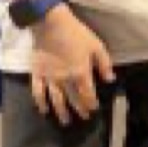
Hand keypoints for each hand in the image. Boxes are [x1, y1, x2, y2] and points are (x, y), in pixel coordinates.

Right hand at [30, 9, 115, 125]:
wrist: (52, 25)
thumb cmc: (77, 34)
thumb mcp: (97, 46)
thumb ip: (104, 64)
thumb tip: (110, 79)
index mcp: (81, 72)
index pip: (87, 93)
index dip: (91, 103)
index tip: (94, 110)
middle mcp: (65, 80)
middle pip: (73, 99)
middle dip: (80, 109)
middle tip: (84, 118)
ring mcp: (50, 79)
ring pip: (56, 100)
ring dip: (61, 112)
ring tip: (66, 121)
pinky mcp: (37, 75)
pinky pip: (38, 93)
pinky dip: (40, 103)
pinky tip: (44, 111)